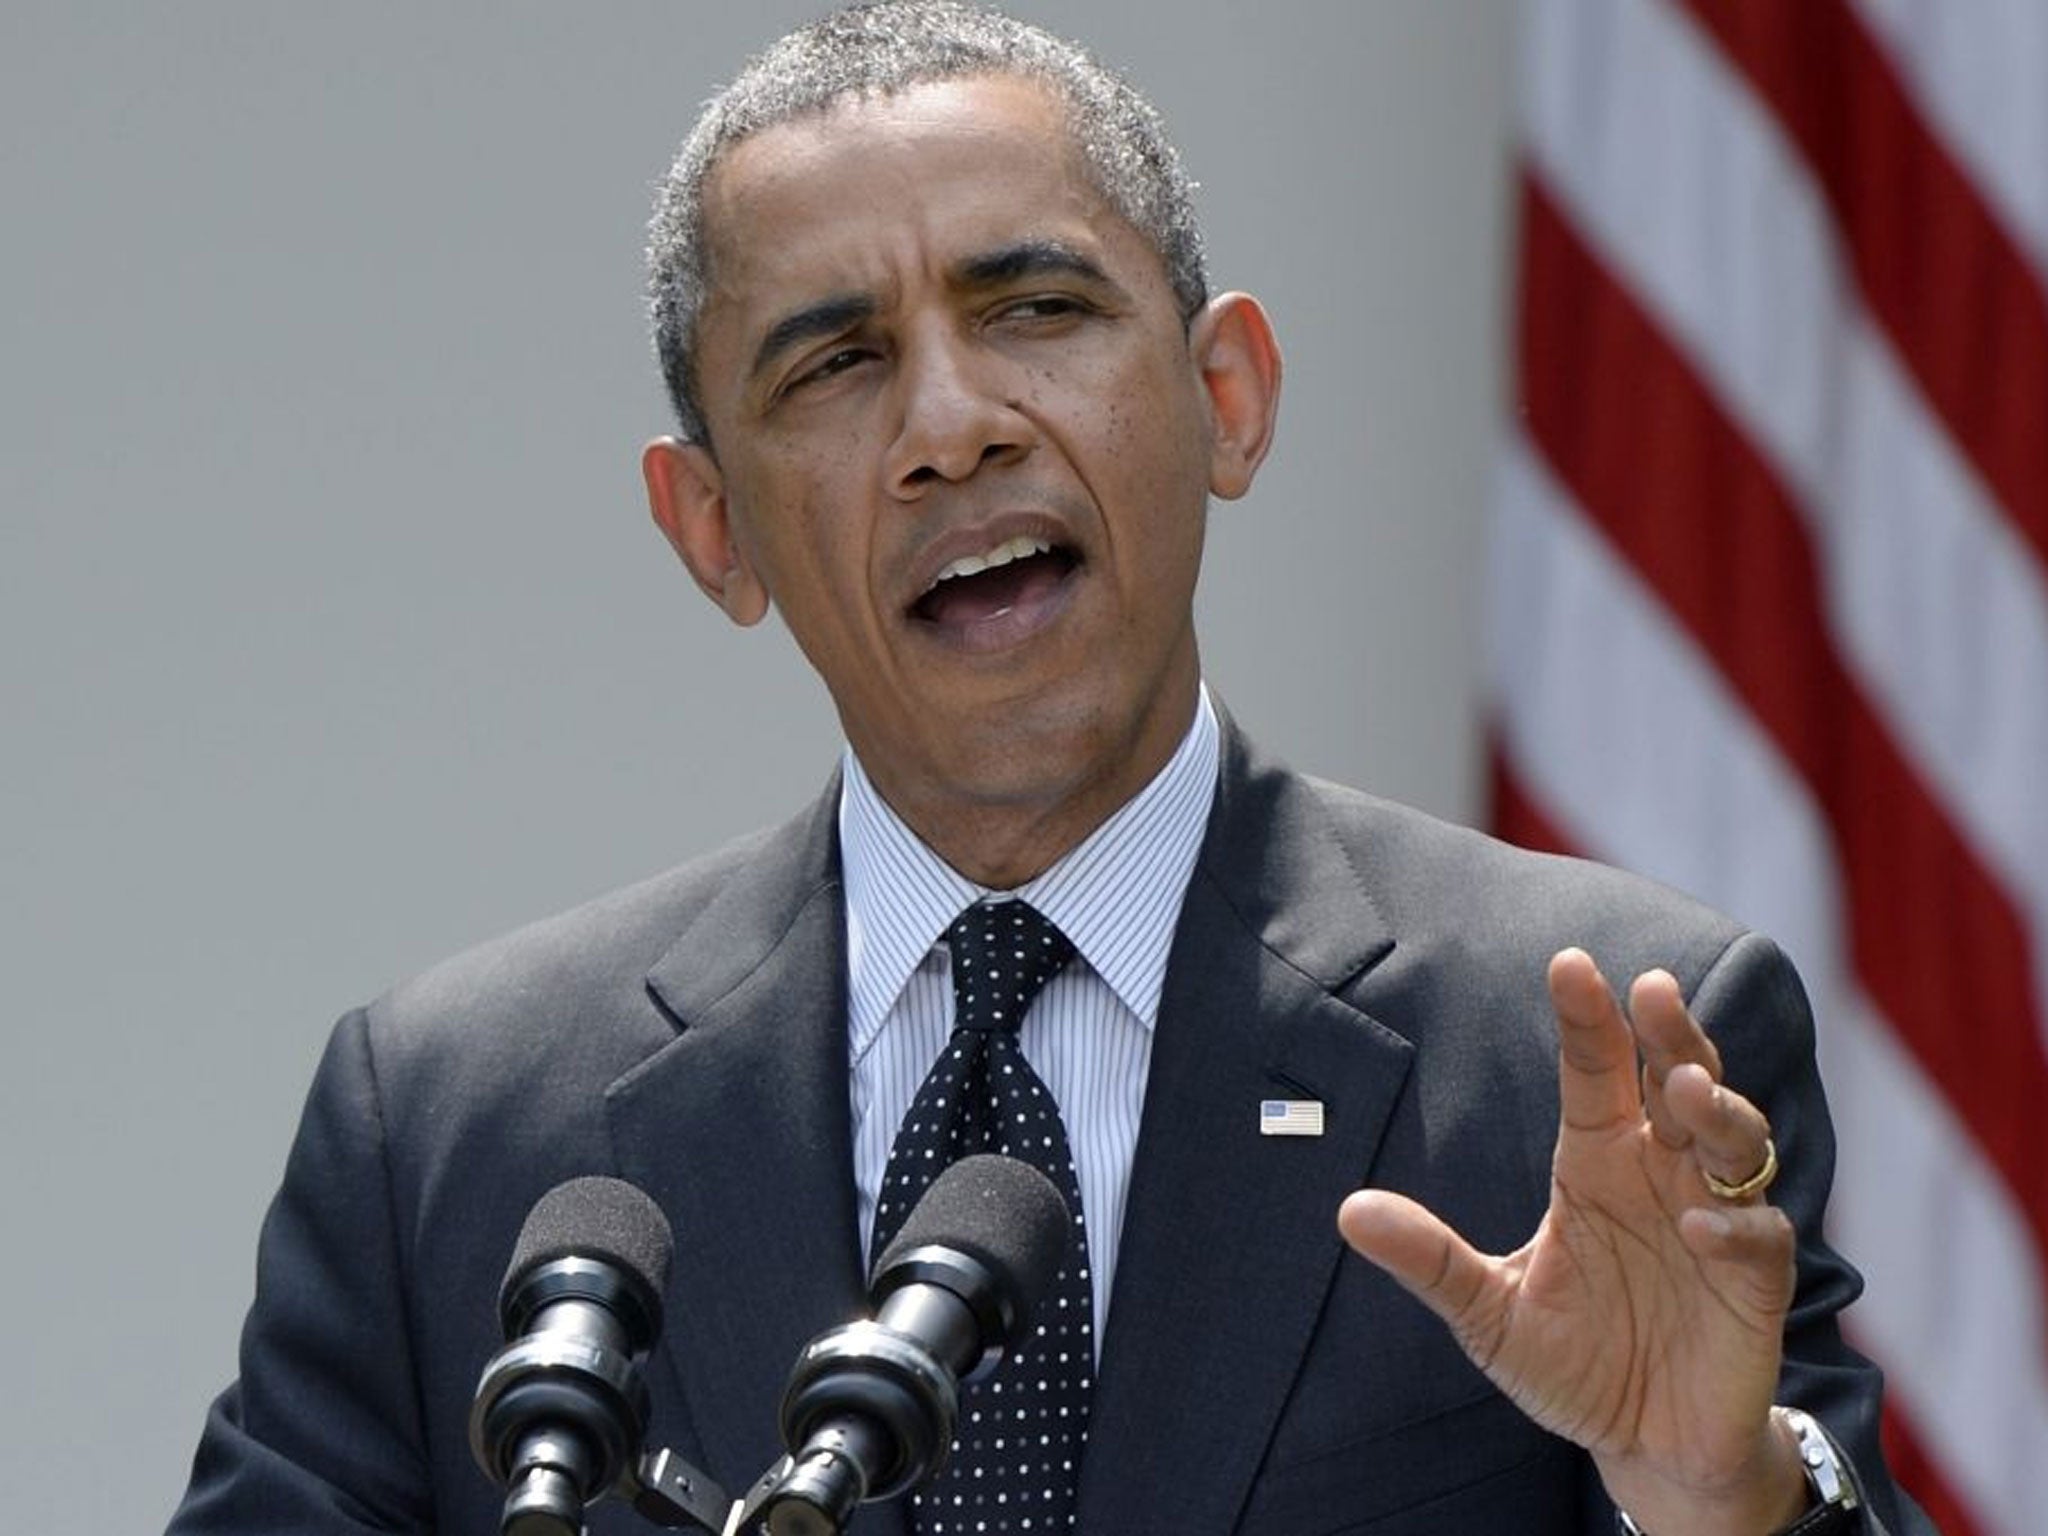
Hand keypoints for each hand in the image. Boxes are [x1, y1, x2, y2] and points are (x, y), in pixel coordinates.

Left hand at [1338, 948, 1807, 1534]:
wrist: (1643, 1444)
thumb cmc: (1572, 1362)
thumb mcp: (1487, 1312)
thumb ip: (1430, 1259)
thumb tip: (1347, 1211)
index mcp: (1598, 1159)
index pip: (1596, 1071)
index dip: (1587, 1019)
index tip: (1569, 964)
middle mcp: (1661, 1171)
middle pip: (1678, 1077)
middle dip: (1671, 1033)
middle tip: (1651, 990)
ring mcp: (1715, 1218)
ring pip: (1735, 1139)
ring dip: (1715, 1108)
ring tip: (1682, 1089)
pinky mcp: (1756, 1282)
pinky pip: (1759, 1238)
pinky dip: (1734, 1225)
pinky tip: (1698, 1222)